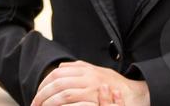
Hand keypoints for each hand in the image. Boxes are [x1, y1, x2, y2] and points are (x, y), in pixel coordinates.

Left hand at [30, 60, 149, 105]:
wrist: (135, 95)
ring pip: (62, 94)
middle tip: (34, 104)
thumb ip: (81, 68)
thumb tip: (62, 67)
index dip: (44, 83)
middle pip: (57, 82)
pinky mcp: (93, 100)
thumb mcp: (98, 72)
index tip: (37, 94)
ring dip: (48, 102)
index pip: (57, 73)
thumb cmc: (116, 86)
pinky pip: (71, 102)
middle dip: (42, 94)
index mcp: (85, 69)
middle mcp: (87, 76)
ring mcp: (90, 88)